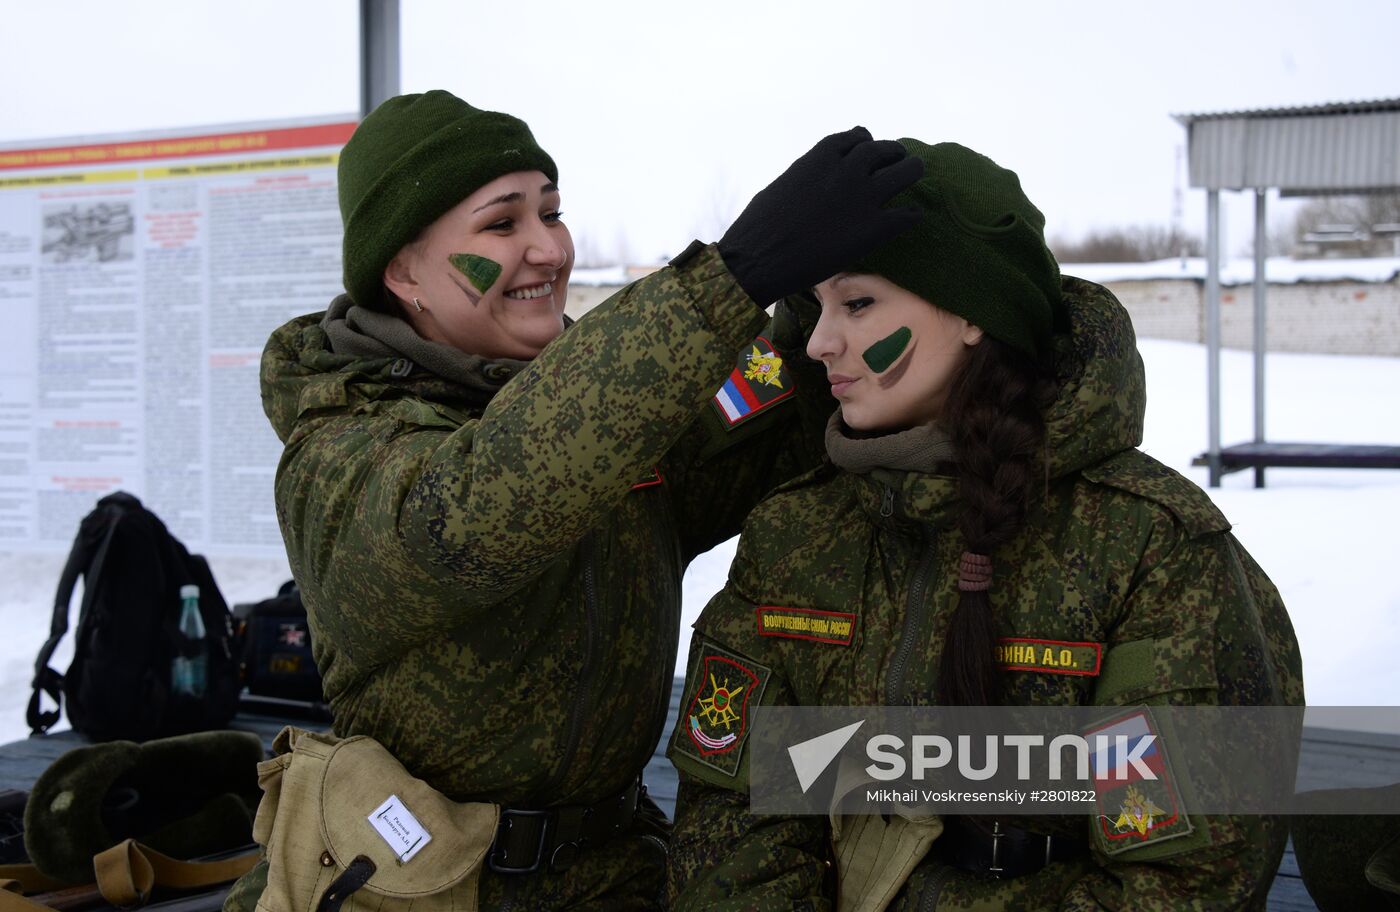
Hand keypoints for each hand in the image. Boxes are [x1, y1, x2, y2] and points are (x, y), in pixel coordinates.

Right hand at [719, 127, 923, 304]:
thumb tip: (812, 178)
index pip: (855, 138)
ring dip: (911, 170)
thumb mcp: (783, 184)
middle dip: (892, 153)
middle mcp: (847, 170)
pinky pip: (907, 215)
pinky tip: (911, 217)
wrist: (759, 258)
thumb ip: (807, 174)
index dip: (865, 142)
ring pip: (906, 171)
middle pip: (884, 151)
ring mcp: (864, 198)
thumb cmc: (758, 226)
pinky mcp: (874, 229)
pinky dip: (911, 214)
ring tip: (913, 173)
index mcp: (821, 157)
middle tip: (898, 160)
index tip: (868, 147)